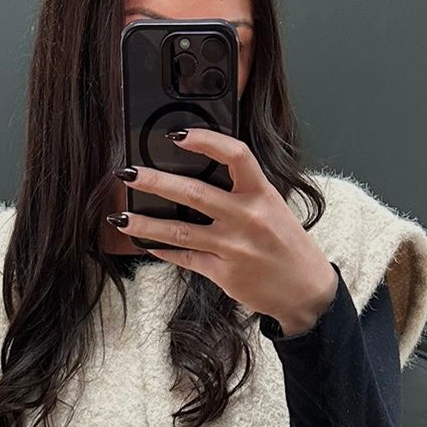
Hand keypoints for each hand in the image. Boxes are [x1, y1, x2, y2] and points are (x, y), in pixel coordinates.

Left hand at [109, 131, 338, 334]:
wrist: (306, 290)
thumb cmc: (288, 245)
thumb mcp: (273, 208)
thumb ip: (242, 191)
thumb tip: (199, 174)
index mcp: (263, 194)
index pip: (235, 155)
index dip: (205, 140)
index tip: (178, 135)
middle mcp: (248, 218)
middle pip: (195, 192)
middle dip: (156, 181)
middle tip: (128, 172)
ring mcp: (234, 247)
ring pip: (180, 231)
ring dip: (145, 223)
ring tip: (120, 217)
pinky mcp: (223, 273)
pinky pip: (186, 258)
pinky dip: (163, 251)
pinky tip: (146, 244)